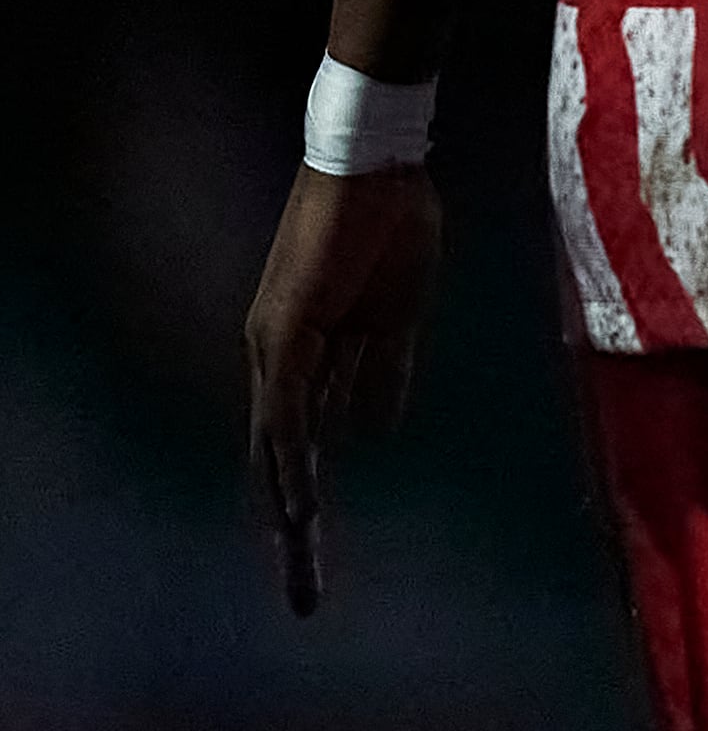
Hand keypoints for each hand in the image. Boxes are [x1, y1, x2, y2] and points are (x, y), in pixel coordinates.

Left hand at [245, 161, 439, 614]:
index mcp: (312, 346)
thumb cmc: (394, 222)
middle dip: (295, 517)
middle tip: (305, 576)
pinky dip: (291, 461)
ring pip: (277, 441)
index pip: (303, 433)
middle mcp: (280, 352)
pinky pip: (285, 412)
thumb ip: (383, 370)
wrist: (378, 164)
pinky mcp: (284, 332)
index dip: (309, 484)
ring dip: (290, 500)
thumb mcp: (399, 313)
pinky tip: (303, 502)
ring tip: (303, 553)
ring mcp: (276, 343)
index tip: (317, 536)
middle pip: (281, 450)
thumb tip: (374, 432)